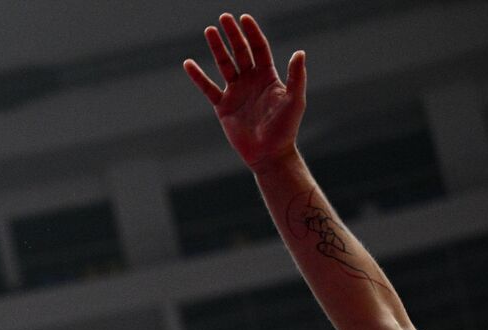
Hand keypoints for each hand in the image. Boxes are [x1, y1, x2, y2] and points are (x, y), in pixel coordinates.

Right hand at [183, 13, 306, 172]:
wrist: (268, 154)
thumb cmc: (285, 128)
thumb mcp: (294, 100)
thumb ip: (296, 76)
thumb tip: (299, 52)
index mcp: (268, 76)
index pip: (259, 48)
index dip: (252, 33)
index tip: (244, 18)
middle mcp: (251, 81)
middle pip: (240, 52)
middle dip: (232, 34)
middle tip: (224, 18)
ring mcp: (236, 92)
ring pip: (224, 65)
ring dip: (217, 48)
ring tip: (209, 30)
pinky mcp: (223, 107)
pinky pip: (208, 88)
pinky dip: (198, 77)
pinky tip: (189, 64)